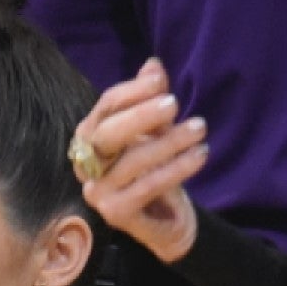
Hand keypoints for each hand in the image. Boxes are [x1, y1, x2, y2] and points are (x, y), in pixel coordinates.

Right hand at [73, 58, 207, 264]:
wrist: (166, 220)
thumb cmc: (156, 170)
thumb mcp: (156, 131)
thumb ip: (151, 101)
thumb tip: (153, 66)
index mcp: (90, 139)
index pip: (105, 109)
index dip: (131, 92)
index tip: (160, 81)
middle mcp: (86, 165)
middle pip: (105, 134)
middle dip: (140, 116)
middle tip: (175, 103)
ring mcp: (97, 191)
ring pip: (131, 161)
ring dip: (169, 142)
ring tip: (200, 128)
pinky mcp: (115, 214)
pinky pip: (146, 187)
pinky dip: (176, 169)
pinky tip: (200, 155)